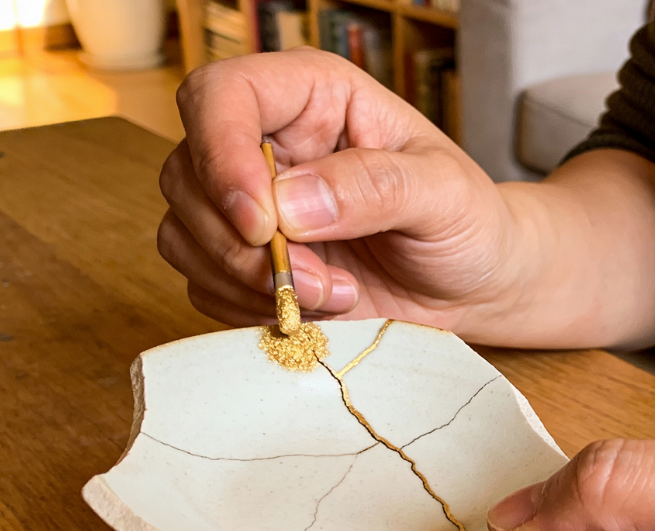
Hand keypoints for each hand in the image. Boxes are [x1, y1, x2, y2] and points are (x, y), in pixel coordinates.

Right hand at [157, 49, 521, 341]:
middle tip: (322, 280)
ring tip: (333, 296)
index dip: (220, 155)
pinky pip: (203, 286)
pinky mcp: (244, 264)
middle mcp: (267, 146)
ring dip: (248, 284)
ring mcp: (249, 208)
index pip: (220, 96)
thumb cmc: (467, 222)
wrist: (471, 286)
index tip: (263, 224)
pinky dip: (249, 310)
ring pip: (183, 235)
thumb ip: (374, 187)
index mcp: (310, 98)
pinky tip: (313, 310)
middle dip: (242, 245)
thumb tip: (288, 205)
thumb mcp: (444, 194)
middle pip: (186, 174)